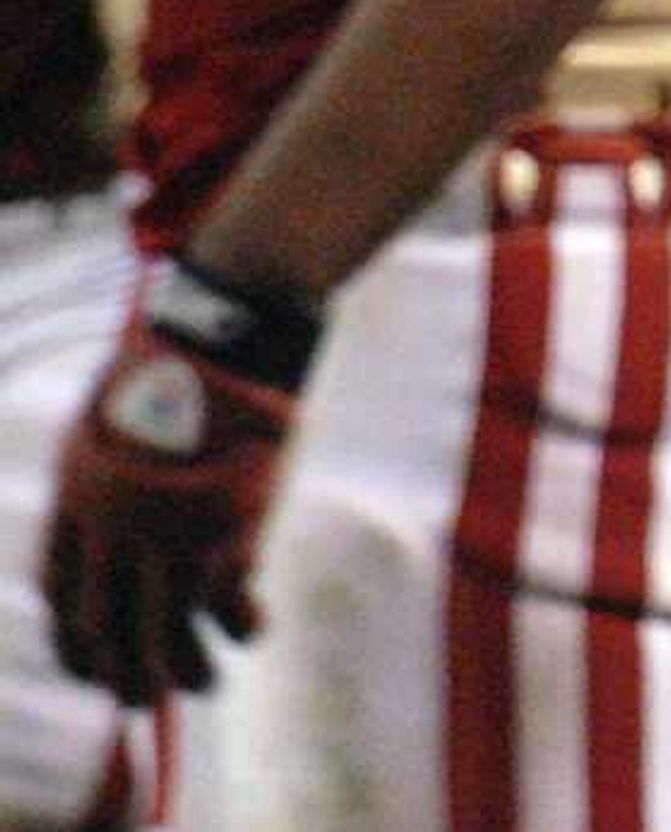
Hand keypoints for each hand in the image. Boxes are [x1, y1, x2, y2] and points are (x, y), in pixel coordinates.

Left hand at [45, 264, 311, 704]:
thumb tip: (120, 534)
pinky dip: (241, 629)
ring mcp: (168, 531)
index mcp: (78, 499)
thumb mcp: (112, 426)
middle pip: (103, 629)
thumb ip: (108, 485)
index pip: (60, 596)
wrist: (225, 331)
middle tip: (143, 698)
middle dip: (122, 677)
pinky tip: (252, 631)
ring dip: (183, 672)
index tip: (95, 664)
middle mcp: (113, 528)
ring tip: (205, 683)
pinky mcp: (227, 526)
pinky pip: (227, 606)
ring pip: (162, 635)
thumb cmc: (179, 368)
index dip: (74, 643)